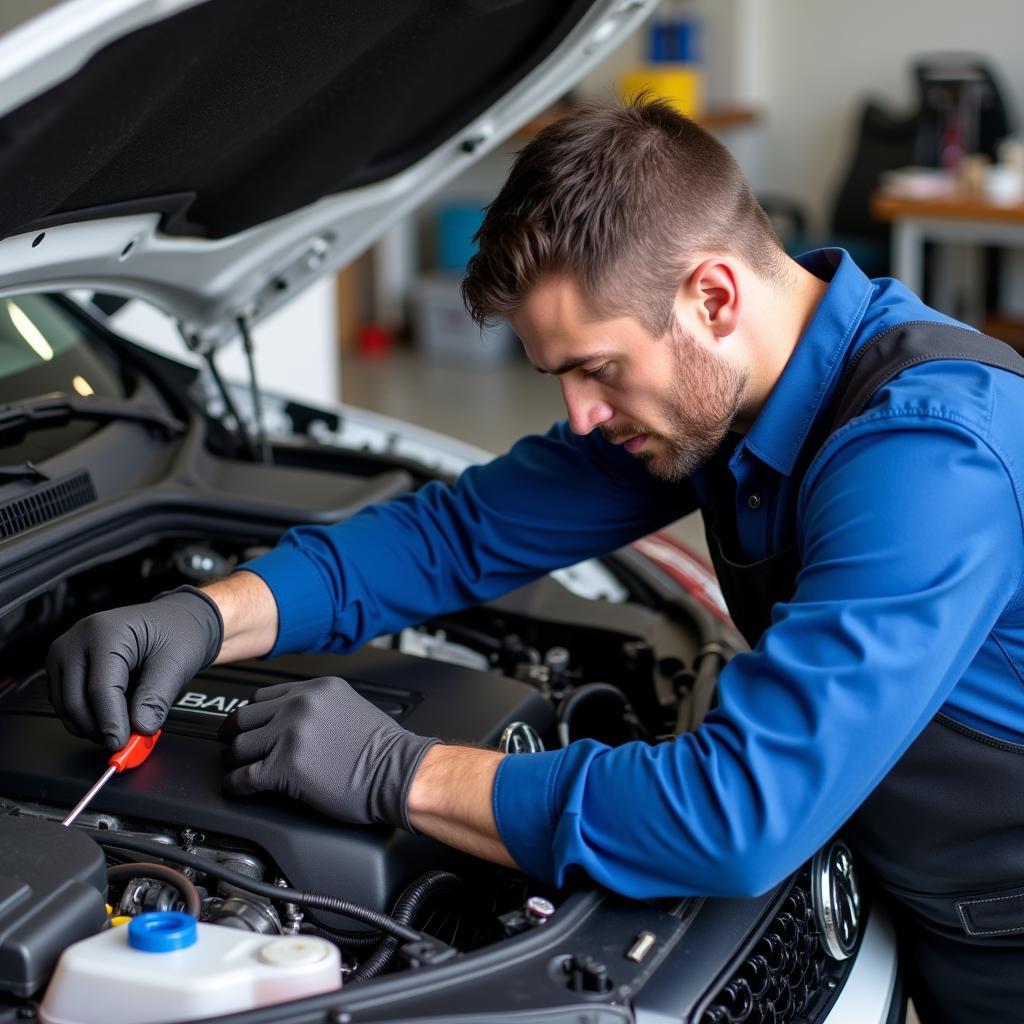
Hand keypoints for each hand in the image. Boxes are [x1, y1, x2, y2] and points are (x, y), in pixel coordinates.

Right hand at [46, 586, 222, 750]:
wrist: (176, 620)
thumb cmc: (177, 632)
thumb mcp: (176, 663)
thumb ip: (156, 697)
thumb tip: (140, 728)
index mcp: (106, 632)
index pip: (100, 688)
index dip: (111, 721)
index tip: (122, 742)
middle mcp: (78, 639)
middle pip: (75, 700)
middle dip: (99, 727)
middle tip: (126, 741)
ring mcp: (66, 652)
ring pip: (65, 705)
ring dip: (91, 724)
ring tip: (123, 725)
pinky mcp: (64, 665)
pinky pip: (65, 701)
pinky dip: (86, 715)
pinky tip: (112, 713)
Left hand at [219, 676, 439, 829]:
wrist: (398, 772)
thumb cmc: (383, 749)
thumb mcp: (349, 706)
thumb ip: (318, 706)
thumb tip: (292, 719)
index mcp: (317, 688)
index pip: (264, 695)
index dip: (252, 715)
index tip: (247, 724)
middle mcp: (300, 705)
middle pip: (245, 717)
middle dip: (235, 734)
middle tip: (232, 746)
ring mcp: (290, 734)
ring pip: (240, 746)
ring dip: (235, 760)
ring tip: (237, 768)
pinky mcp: (285, 767)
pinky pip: (244, 776)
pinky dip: (236, 784)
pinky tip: (239, 787)